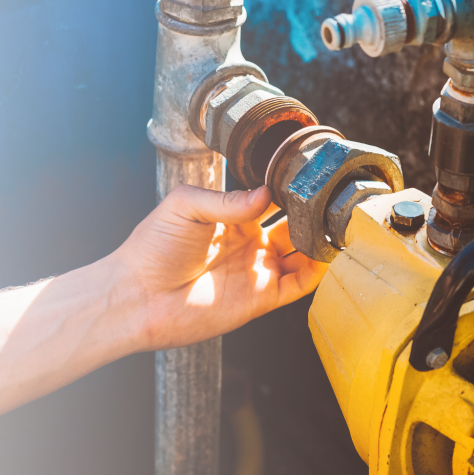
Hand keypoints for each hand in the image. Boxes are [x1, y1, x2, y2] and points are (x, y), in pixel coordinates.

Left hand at [111, 185, 326, 350]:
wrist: (139, 296)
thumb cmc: (152, 249)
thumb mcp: (186, 205)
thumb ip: (227, 199)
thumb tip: (265, 192)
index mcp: (230, 217)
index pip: (270, 199)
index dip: (288, 189)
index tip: (306, 175)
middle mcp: (248, 243)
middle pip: (292, 225)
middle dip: (311, 213)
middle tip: (329, 199)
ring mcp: (256, 270)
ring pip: (302, 254)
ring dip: (318, 241)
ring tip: (334, 223)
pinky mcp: (261, 298)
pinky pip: (299, 285)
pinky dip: (317, 272)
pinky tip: (325, 253)